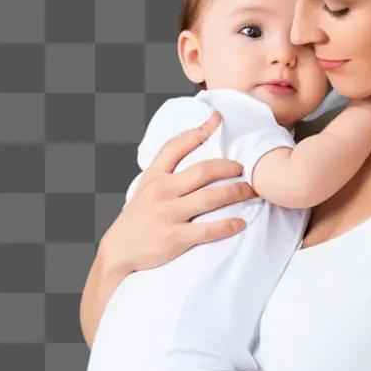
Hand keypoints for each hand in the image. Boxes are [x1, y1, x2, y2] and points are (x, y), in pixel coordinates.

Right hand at [100, 109, 257, 273]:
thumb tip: (192, 156)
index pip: (176, 146)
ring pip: (210, 198)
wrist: (119, 251)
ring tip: (251, 191)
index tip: (217, 119)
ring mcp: (167, 214)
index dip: (198, 131)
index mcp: (154, 177)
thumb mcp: (145, 189)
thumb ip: (165, 173)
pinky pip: (208, 229)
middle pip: (203, 171)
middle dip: (229, 167)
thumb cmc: (138, 219)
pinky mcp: (174, 238)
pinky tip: (241, 223)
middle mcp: (161, 192)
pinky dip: (227, 225)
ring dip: (236, 193)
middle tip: (245, 168)